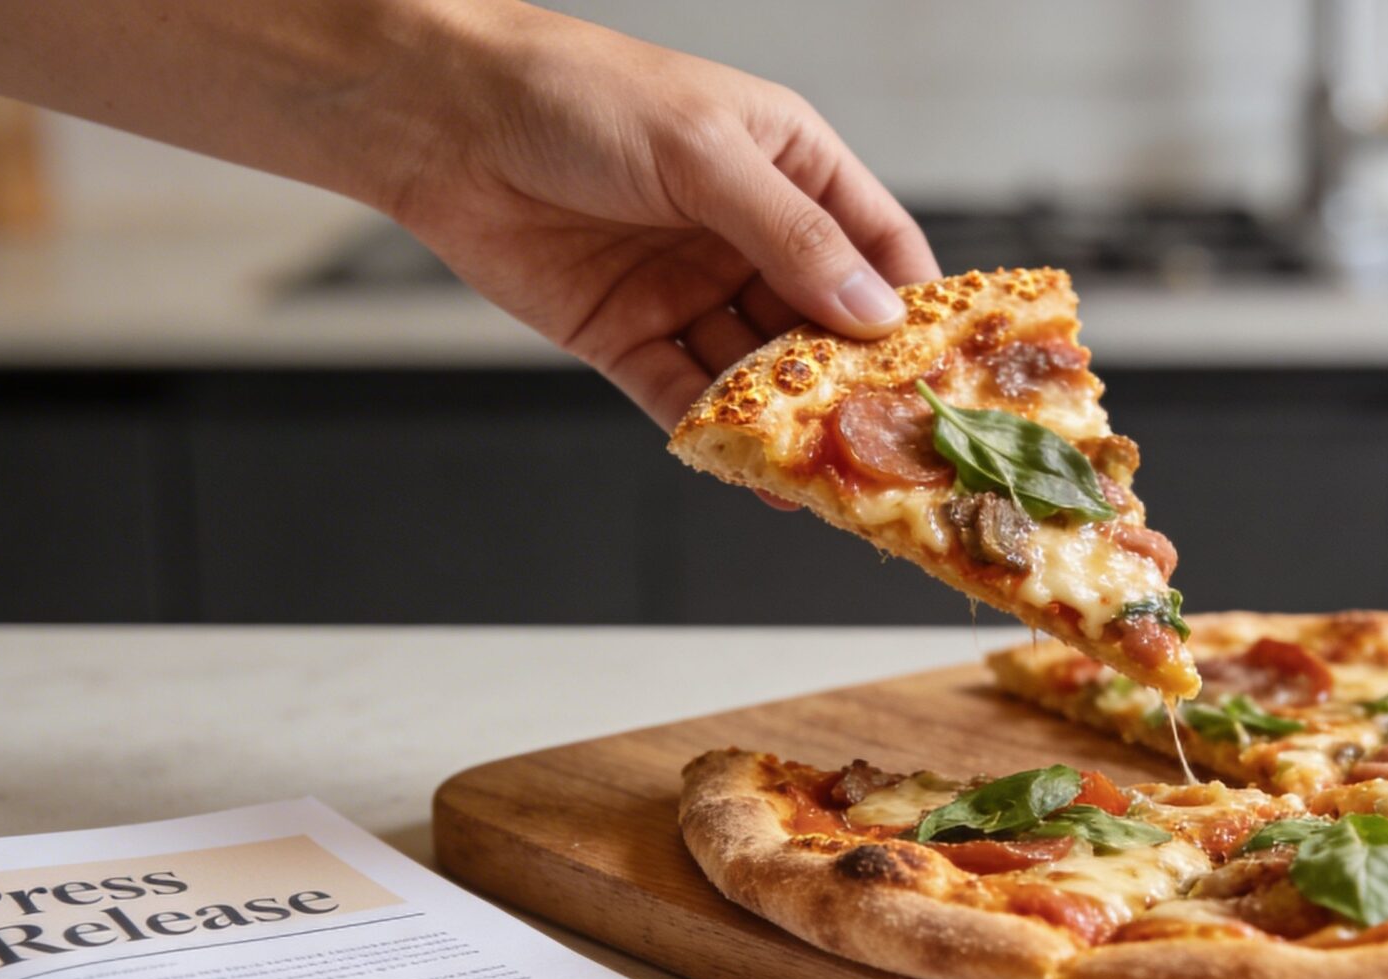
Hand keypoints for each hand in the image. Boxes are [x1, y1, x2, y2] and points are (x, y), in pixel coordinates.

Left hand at [383, 9, 938, 431]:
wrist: (444, 120)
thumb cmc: (580, 96)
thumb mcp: (705, 152)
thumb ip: (792, 237)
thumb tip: (873, 313)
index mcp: (787, 164)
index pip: (875, 243)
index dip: (910, 304)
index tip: (943, 368)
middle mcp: (745, 230)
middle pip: (820, 321)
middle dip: (852, 381)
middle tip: (888, 443)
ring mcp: (687, 286)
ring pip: (756, 369)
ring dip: (786, 420)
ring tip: (822, 474)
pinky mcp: (627, 333)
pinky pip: (684, 393)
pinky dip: (713, 433)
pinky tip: (747, 470)